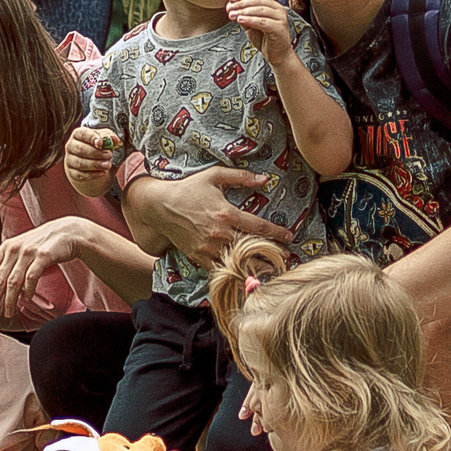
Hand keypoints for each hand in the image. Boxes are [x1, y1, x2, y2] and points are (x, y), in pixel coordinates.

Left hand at [0, 221, 82, 326]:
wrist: (67, 232)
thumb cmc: (42, 243)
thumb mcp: (21, 249)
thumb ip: (9, 263)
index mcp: (6, 247)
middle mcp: (14, 249)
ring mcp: (28, 252)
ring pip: (14, 281)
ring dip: (10, 300)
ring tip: (8, 313)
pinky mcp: (43, 256)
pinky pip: (31, 278)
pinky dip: (27, 291)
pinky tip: (26, 299)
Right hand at [64, 127, 118, 197]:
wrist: (89, 163)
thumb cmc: (96, 147)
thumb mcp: (103, 139)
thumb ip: (108, 137)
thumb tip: (114, 139)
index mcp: (78, 134)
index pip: (83, 134)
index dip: (91, 138)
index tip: (101, 143)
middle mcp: (70, 146)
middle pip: (81, 149)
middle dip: (96, 153)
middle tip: (109, 155)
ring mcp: (69, 160)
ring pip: (80, 163)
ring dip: (95, 164)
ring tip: (108, 165)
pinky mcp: (72, 172)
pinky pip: (80, 175)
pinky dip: (92, 175)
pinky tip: (102, 173)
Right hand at [128, 167, 293, 268]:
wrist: (160, 206)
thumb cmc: (189, 188)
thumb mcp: (214, 175)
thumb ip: (241, 177)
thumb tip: (265, 179)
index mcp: (226, 213)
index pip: (259, 226)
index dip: (277, 233)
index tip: (289, 236)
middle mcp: (219, 233)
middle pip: (252, 248)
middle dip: (271, 253)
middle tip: (286, 257)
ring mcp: (208, 247)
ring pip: (237, 262)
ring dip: (255, 267)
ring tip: (271, 270)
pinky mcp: (199, 256)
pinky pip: (219, 269)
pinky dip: (232, 272)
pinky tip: (244, 275)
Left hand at [224, 0, 298, 63]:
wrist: (277, 56)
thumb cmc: (264, 39)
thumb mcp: (251, 26)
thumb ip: (243, 16)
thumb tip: (231, 7)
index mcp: (273, 6)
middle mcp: (279, 9)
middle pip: (259, 1)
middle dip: (242, 3)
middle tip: (230, 7)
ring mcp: (281, 18)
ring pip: (261, 10)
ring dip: (245, 11)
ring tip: (233, 14)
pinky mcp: (280, 28)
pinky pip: (263, 22)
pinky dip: (251, 20)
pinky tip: (240, 20)